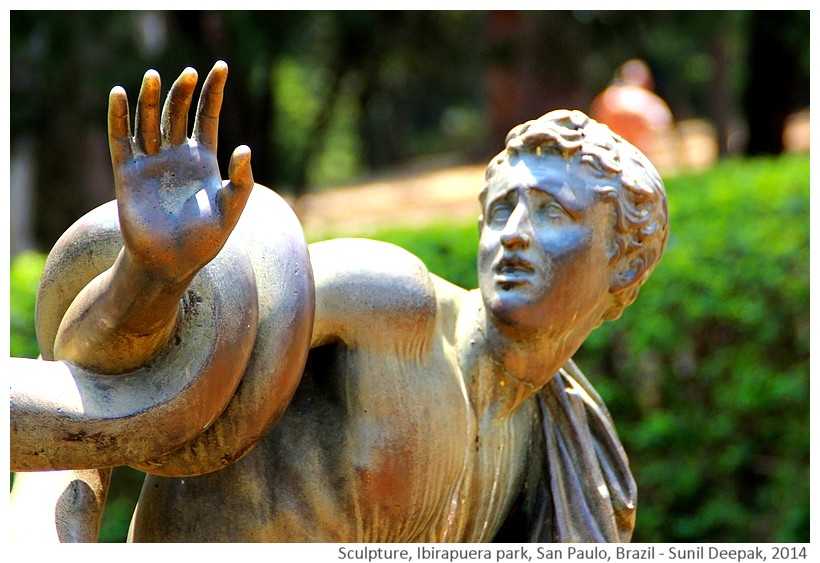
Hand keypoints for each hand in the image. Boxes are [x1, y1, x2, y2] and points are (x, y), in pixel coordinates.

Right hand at [108, 61, 252, 283]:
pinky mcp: (128, 174)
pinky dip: (118, 117)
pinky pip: (121, 140)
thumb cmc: (206, 240)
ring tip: (155, 76)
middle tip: (188, 73)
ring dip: (152, 98)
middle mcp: (176, 155)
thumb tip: (245, 147)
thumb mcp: (231, 210)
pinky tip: (118, 94)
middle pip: (178, 112)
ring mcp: (151, 163)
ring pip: (150, 121)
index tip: (221, 67)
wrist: (171, 264)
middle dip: (183, 91)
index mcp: (203, 160)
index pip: (207, 116)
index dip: (214, 91)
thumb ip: (241, 181)